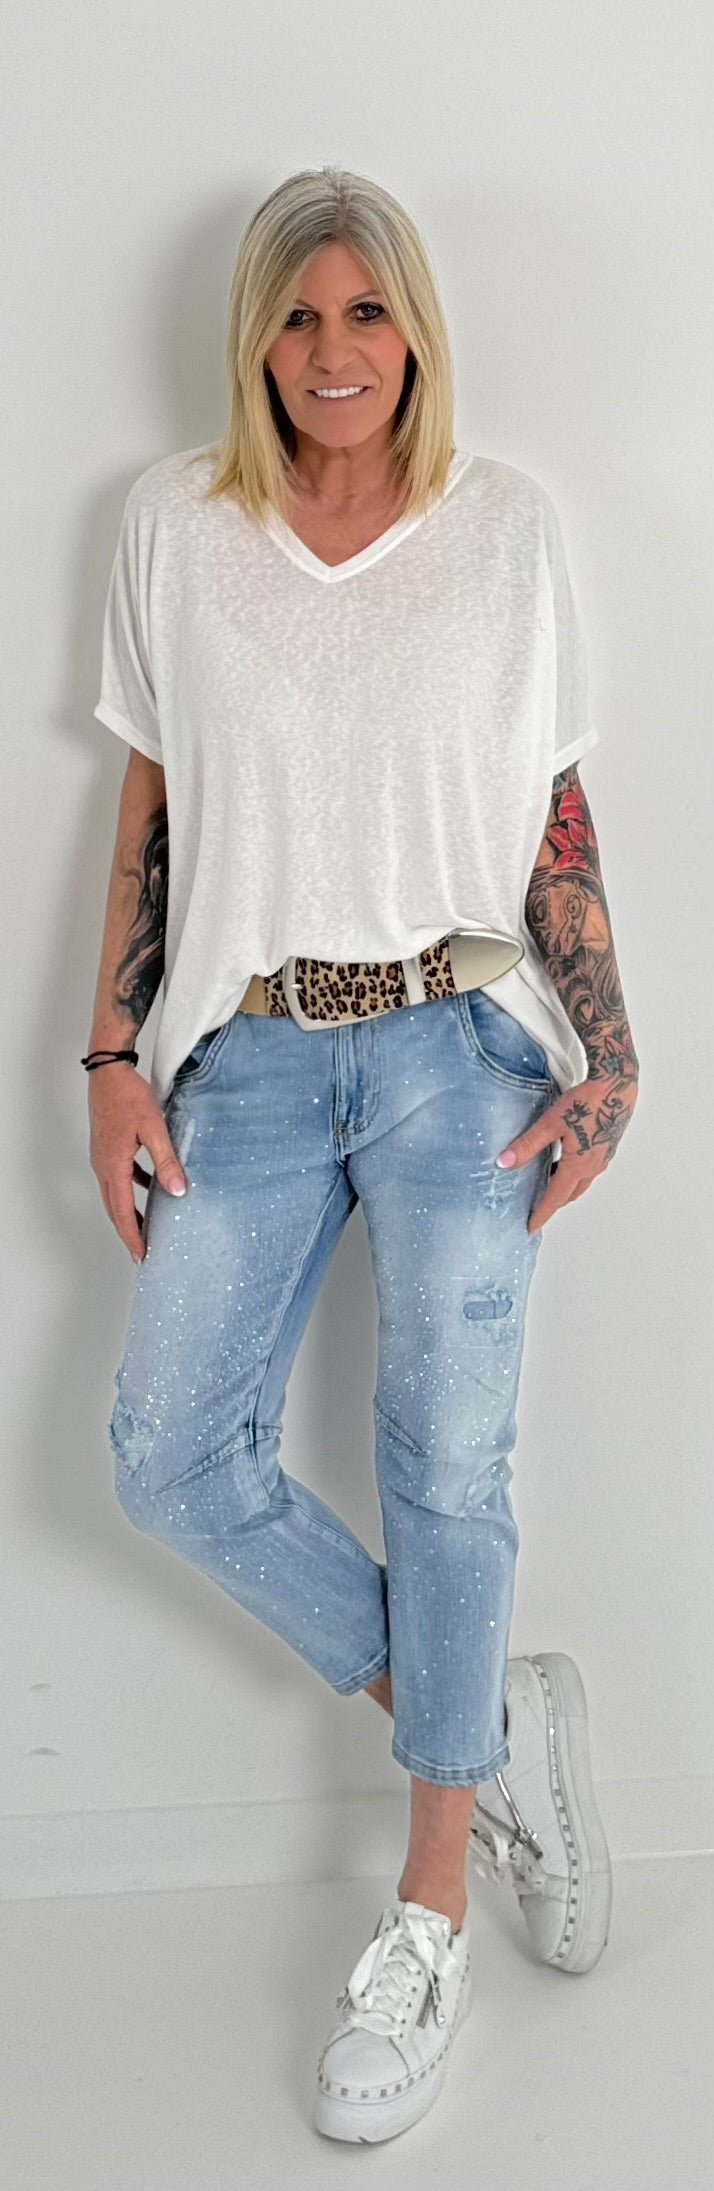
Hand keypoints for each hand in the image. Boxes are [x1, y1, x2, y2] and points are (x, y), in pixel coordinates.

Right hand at [88, 1065, 186, 1262]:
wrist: (108, 1071)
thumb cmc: (128, 1096)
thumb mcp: (153, 1129)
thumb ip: (166, 1161)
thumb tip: (178, 1191)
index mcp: (112, 1166)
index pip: (122, 1212)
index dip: (132, 1236)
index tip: (142, 1255)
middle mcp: (103, 1166)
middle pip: (114, 1208)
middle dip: (128, 1232)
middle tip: (142, 1252)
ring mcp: (103, 1157)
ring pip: (114, 1194)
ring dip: (128, 1212)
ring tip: (145, 1227)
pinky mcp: (107, 1147)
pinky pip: (119, 1177)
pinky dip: (132, 1188)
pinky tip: (149, 1186)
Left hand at [496, 1070, 639, 1234]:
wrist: (617, 1084)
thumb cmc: (586, 1101)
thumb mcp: (550, 1123)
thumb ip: (527, 1145)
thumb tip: (504, 1163)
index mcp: (578, 1166)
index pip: (555, 1199)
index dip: (541, 1214)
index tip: (530, 1227)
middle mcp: (593, 1167)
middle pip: (569, 1194)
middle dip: (552, 1203)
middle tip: (535, 1208)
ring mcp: (602, 1158)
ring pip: (580, 1183)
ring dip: (564, 1188)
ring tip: (545, 1184)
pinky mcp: (606, 1147)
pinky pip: (588, 1171)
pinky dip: (573, 1175)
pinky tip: (563, 1161)